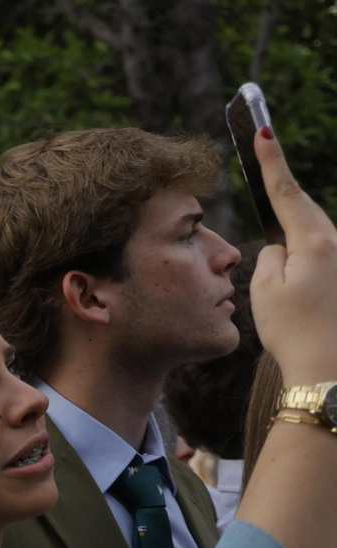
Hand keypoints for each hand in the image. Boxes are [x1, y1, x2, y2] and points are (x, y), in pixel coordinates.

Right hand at [248, 127, 336, 385]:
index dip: (271, 161)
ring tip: (284, 283)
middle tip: (265, 197)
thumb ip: (270, 256)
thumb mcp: (266, 290)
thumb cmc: (294, 331)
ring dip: (292, 248)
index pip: (286, 191)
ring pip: (310, 238)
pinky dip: (302, 266)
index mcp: (314, 241)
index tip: (264, 131)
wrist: (328, 370)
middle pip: (301, 211)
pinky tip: (297, 294)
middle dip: (281, 203)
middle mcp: (336, 244)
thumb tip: (280, 246)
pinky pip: (319, 259)